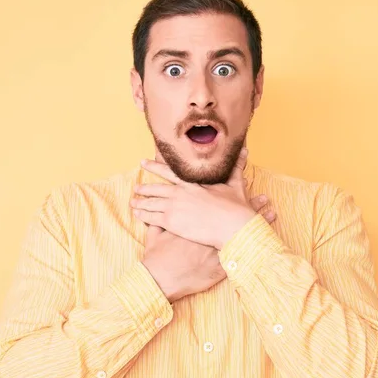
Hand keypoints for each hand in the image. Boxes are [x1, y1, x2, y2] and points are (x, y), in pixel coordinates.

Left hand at [131, 148, 274, 248]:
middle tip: (136, 187)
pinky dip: (143, 215)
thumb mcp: (236, 184)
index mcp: (192, 183)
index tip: (144, 162)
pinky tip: (137, 215)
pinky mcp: (172, 222)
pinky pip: (152, 218)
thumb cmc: (236, 207)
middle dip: (145, 188)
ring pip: (151, 203)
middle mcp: (180, 193)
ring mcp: (174, 207)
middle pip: (156, 188)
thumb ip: (236, 168)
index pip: (169, 172)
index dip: (155, 166)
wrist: (233, 226)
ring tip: (132, 202)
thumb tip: (244, 151)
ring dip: (141, 202)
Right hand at [141, 193, 274, 302]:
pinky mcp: (218, 266)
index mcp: (193, 222)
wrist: (161, 278)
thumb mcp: (156, 236)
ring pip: (239, 234)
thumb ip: (157, 223)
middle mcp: (207, 232)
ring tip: (273, 215)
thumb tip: (153, 213)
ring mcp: (214, 249)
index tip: (247, 184)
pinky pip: (240, 255)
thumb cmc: (158, 258)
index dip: (229, 196)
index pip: (215, 205)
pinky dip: (253, 247)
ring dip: (255, 225)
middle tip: (265, 197)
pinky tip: (266, 243)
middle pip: (232, 216)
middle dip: (249, 206)